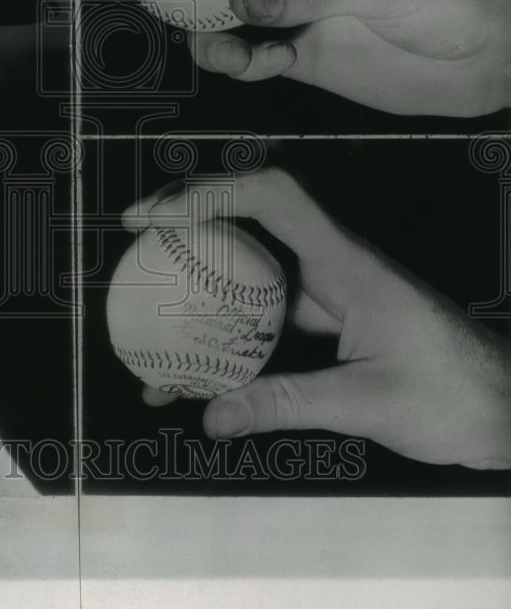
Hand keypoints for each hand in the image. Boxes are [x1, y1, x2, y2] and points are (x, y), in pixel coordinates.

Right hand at [122, 168, 510, 469]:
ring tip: (148, 326)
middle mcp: (330, 267)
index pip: (273, 197)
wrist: (505, 411)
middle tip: (135, 253)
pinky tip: (197, 376)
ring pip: (252, 276)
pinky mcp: (326, 325)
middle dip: (188, 229)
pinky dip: (227, 338)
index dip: (209, 193)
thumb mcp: (368, 402)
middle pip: (250, 223)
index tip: (155, 218)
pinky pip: (264, 320)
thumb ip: (287, 403)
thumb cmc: (455, 394)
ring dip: (201, 292)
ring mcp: (326, 295)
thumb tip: (213, 415)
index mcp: (345, 264)